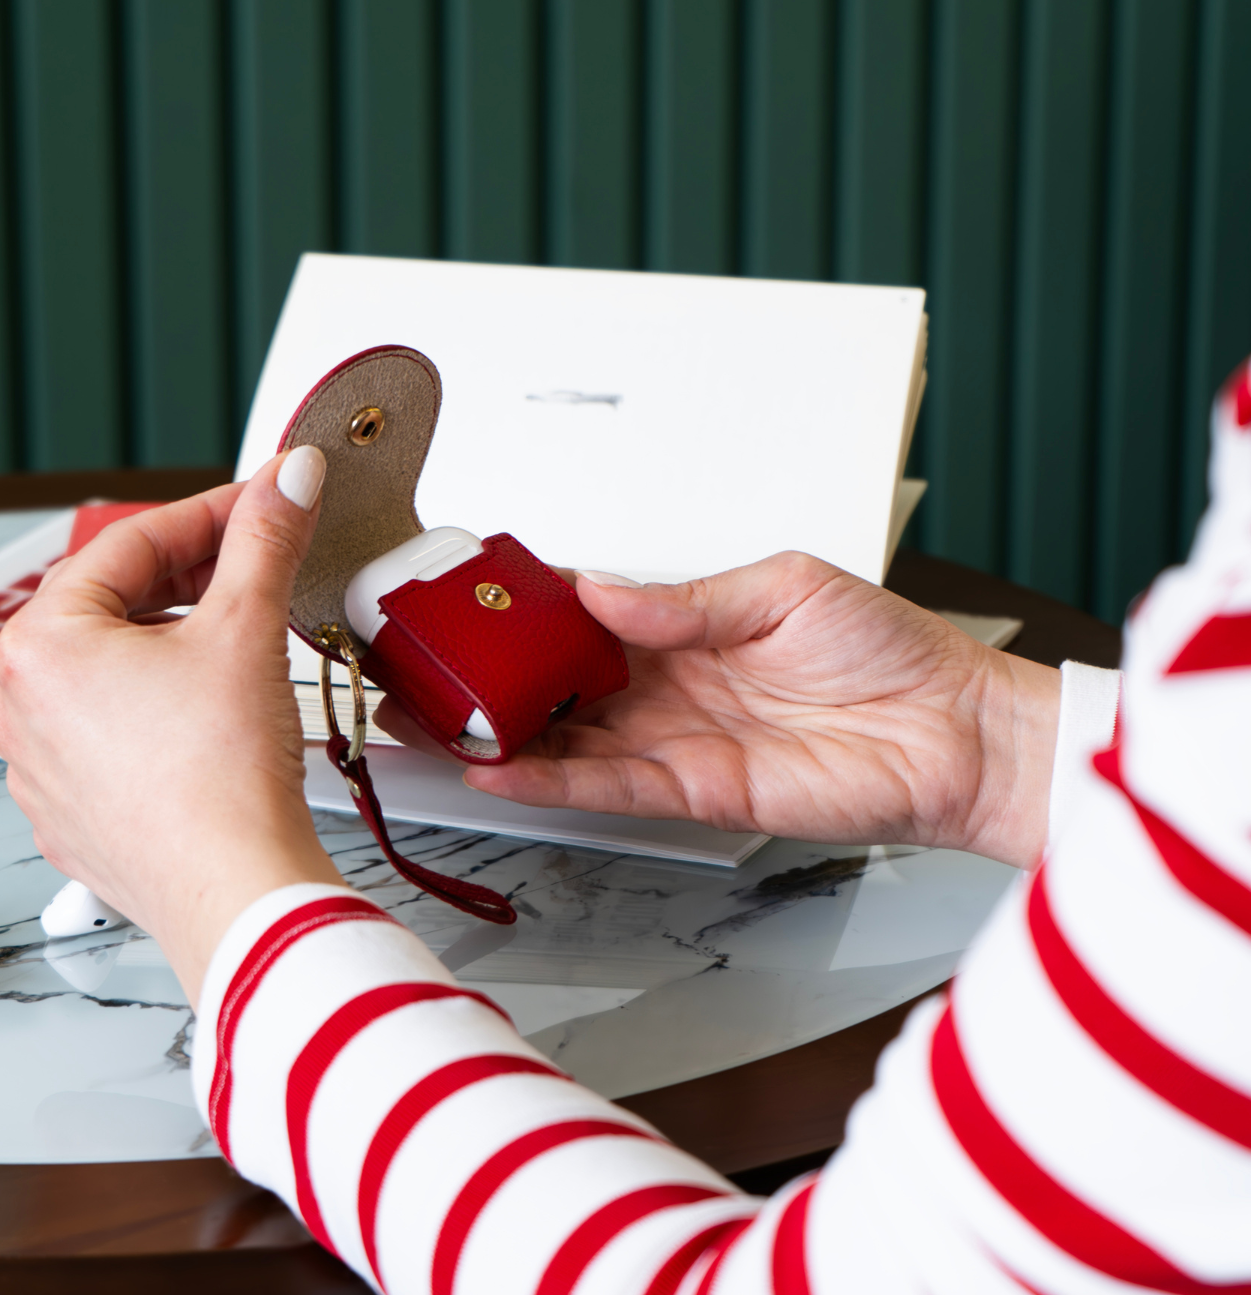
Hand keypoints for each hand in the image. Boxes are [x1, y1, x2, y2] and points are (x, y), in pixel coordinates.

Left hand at [0, 449, 341, 1003]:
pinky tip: (211, 713)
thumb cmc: (218, 778)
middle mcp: (19, 704)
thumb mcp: (247, 627)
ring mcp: (39, 765)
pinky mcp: (72, 813)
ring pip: (108, 671)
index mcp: (39, 644)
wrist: (234, 890)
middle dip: (190, 577)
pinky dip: (158, 706)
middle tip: (255, 562)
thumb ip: (266, 536)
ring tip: (239, 640)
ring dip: (171, 641)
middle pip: (111, 604)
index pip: (129, 544)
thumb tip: (287, 478)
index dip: (208, 513)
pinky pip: (110, 732)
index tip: (259, 503)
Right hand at [380, 553, 1058, 868]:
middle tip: (423, 676)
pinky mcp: (696, 793)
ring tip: (434, 727)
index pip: (581, 620)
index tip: (465, 608)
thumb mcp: (784, 587)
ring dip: (499, 738)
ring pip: (566, 742)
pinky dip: (552, 781)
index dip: (521, 617)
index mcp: (685, 628)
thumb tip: (602, 590)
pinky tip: (500, 769)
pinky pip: (609, 788)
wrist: (958, 731)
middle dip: (489, 685)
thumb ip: (685, 601)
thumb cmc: (890, 651)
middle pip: (556, 688)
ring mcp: (676, 742)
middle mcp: (668, 687)